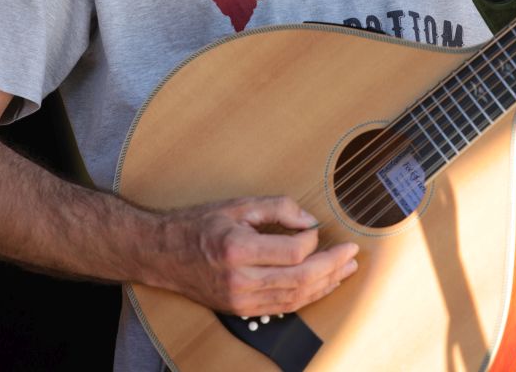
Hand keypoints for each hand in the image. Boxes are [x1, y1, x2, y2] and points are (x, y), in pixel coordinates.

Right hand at [146, 195, 358, 315]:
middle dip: (332, 267)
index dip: (313, 241)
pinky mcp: (241, 309)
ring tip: (345, 271)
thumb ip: (278, 208)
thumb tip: (309, 221)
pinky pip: (283, 307)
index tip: (319, 229)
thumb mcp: (238, 205)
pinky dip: (306, 297)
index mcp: (239, 250)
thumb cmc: (199, 225)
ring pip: (295, 298)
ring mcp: (241, 300)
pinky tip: (321, 285)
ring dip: (325, 285)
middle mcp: (241, 280)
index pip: (293, 252)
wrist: (164, 254)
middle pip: (300, 279)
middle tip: (352, 254)